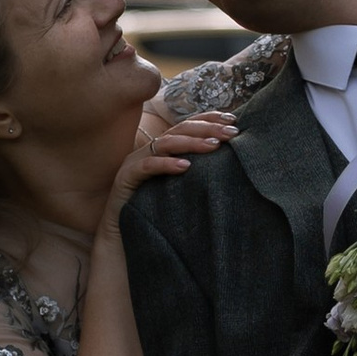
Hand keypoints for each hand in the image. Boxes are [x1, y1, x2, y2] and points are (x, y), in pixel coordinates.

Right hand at [110, 103, 235, 221]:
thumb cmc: (154, 212)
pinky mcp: (126, 178)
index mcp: (162, 149)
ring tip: (213, 146)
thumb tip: (227, 162)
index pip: (187, 126)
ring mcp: (136, 162)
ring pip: (166, 144)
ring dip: (192, 143)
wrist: (123, 236)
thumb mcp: (179, 188)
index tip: (233, 120)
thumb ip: (195, 172)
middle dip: (207, 129)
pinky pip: (147, 167)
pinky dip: (166, 164)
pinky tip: (185, 167)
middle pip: (180, 130)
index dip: (209, 119)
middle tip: (232, 133)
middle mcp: (149, 151)